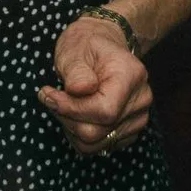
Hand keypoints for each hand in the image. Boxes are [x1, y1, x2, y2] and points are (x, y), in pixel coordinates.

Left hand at [38, 14, 150, 155]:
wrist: (104, 45)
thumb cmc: (86, 45)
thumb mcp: (75, 50)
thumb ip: (76, 72)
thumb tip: (78, 91)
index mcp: (131, 75)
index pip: (104, 110)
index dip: (72, 109)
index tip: (49, 95)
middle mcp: (141, 99)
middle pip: (99, 130)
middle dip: (67, 118)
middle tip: (50, 98)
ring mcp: (139, 117)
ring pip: (97, 143)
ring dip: (71, 128)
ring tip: (62, 106)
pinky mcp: (131, 130)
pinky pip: (101, 146)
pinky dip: (81, 135)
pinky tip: (75, 114)